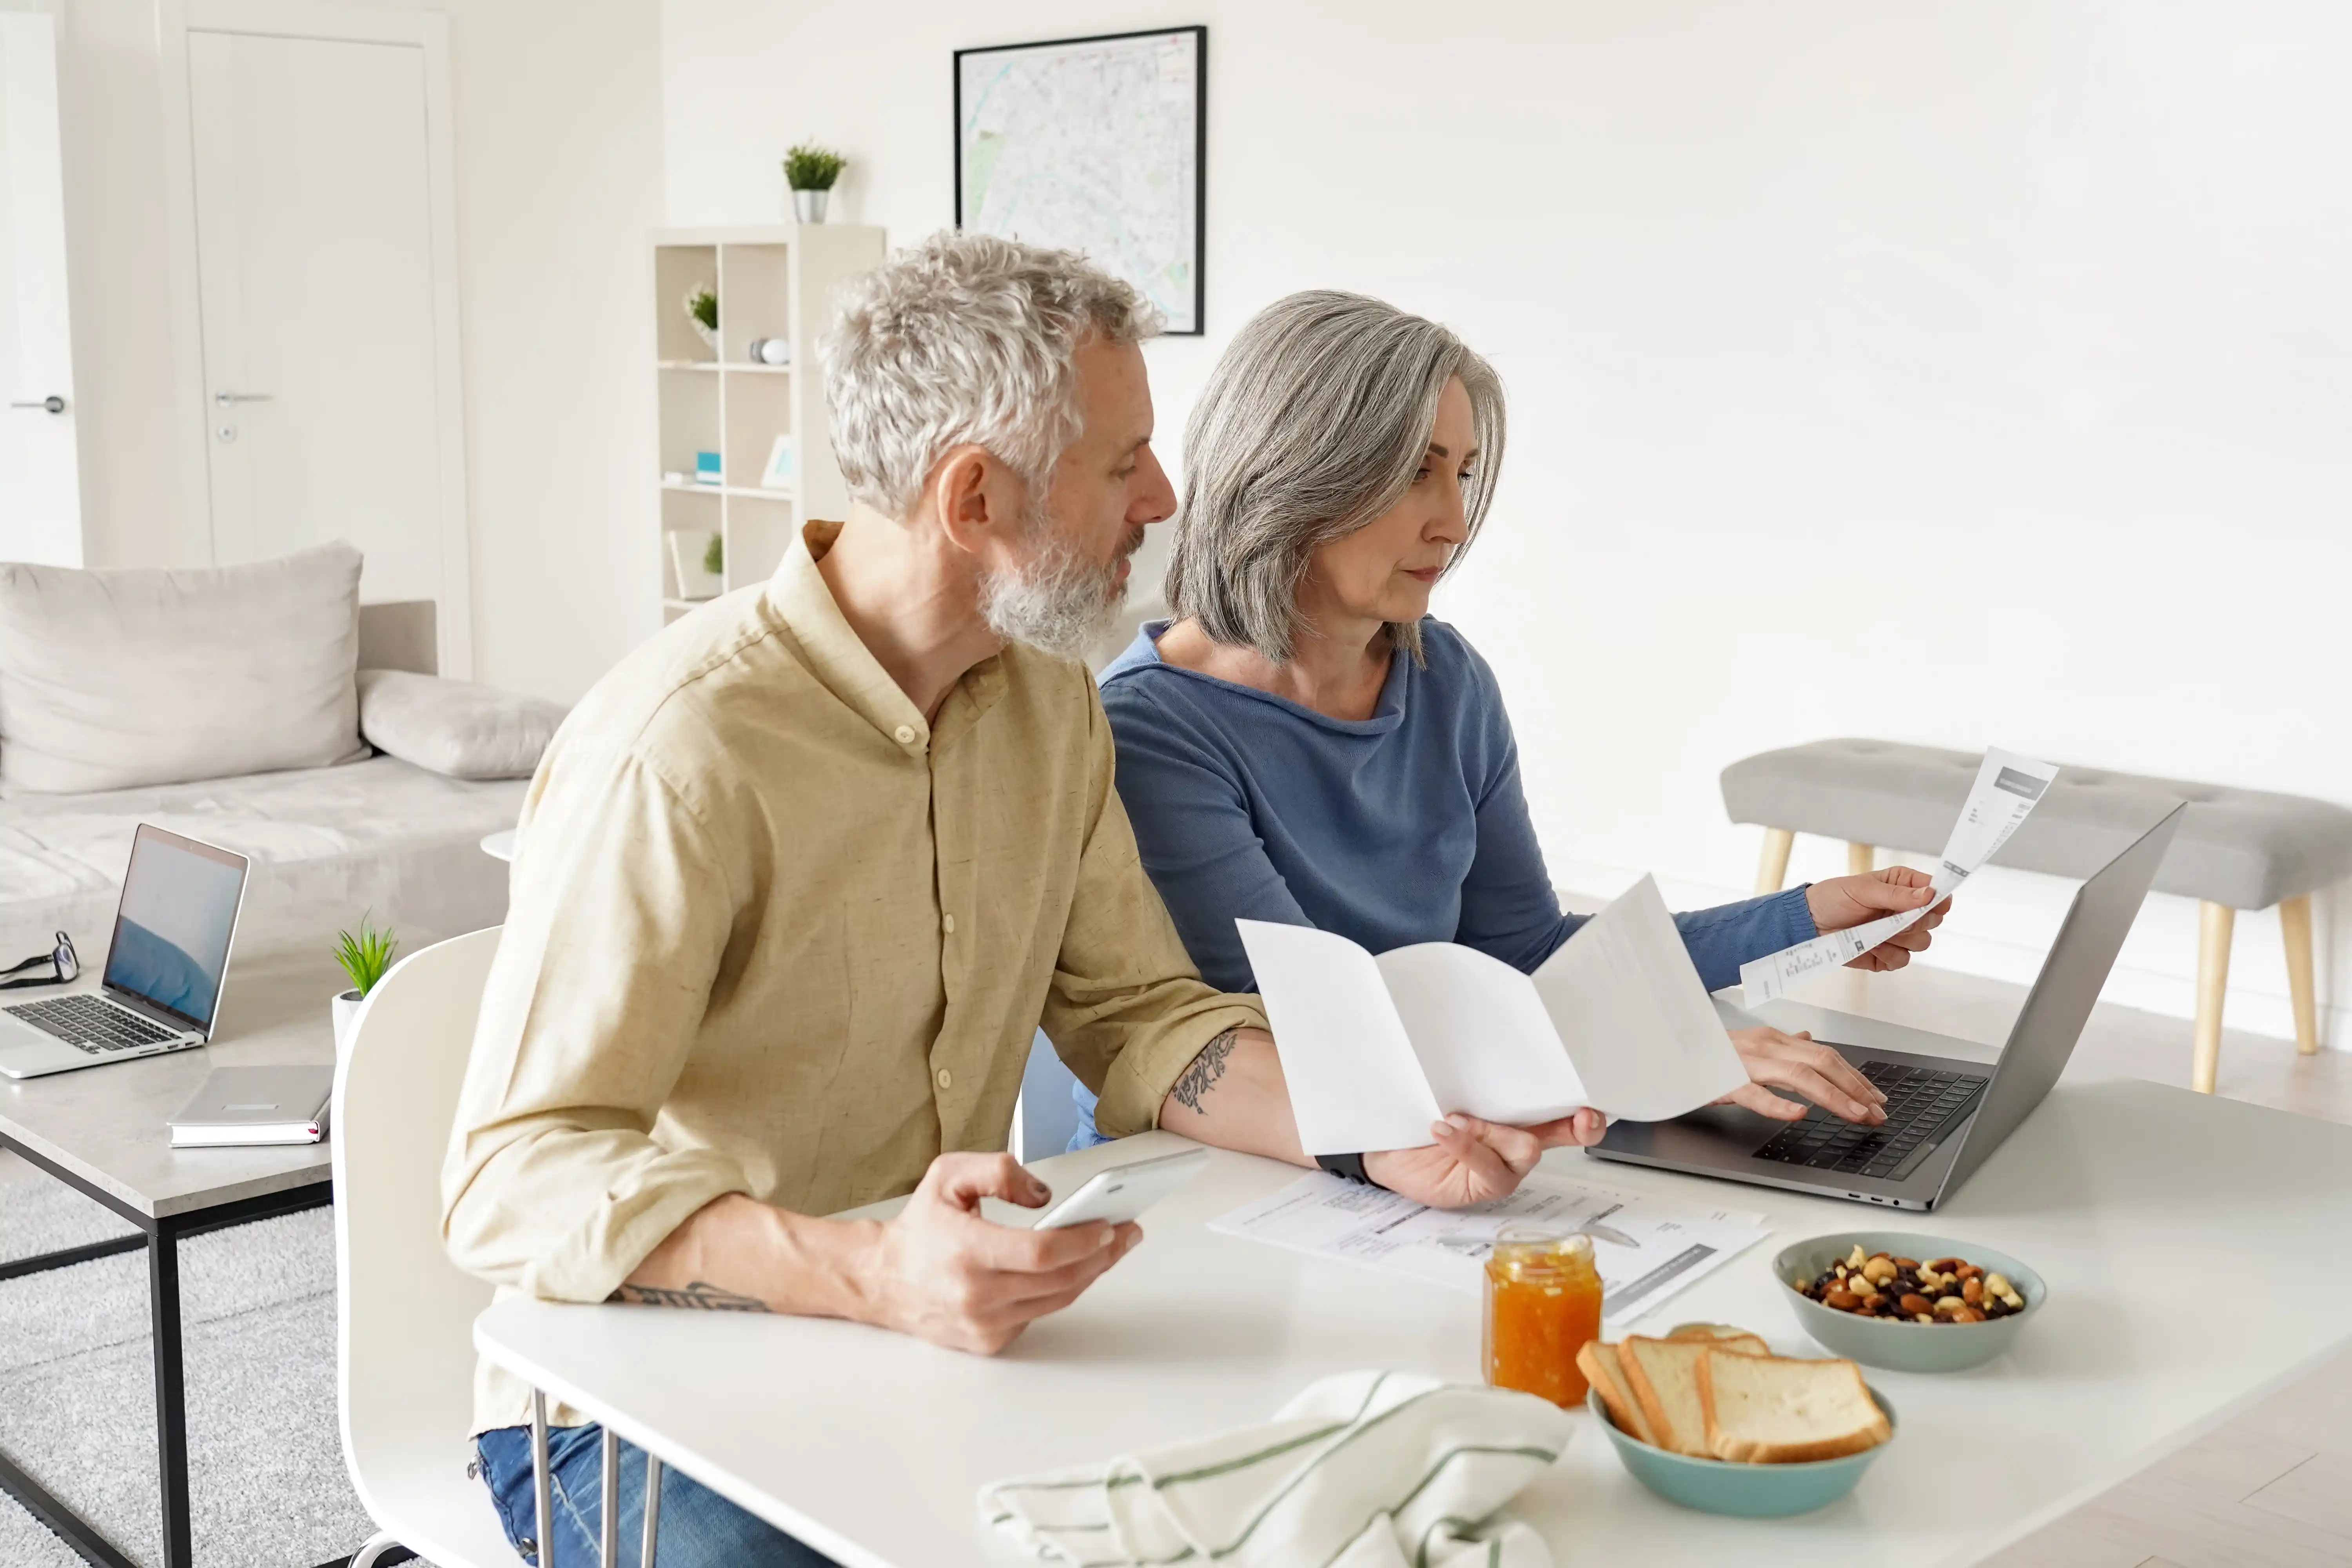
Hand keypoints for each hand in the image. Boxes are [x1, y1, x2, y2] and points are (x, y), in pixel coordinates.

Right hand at [864, 1152, 1137, 1353]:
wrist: (884, 1279)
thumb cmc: (920, 1227)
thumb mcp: (948, 1175)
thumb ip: (998, 1170)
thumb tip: (1046, 1195)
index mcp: (966, 1252)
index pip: (1041, 1253)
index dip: (1082, 1240)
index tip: (1109, 1225)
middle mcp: (976, 1295)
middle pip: (1059, 1280)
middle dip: (1102, 1255)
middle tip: (1127, 1233)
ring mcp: (984, 1324)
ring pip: (1057, 1301)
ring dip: (1091, 1273)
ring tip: (1112, 1248)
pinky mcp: (989, 1341)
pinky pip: (1039, 1314)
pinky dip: (1061, 1291)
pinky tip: (1074, 1268)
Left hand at [1363, 1108, 1607, 1208]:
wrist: (1386, 1147)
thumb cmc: (1419, 1117)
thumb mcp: (1450, 1093)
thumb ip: (1478, 1087)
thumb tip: (1495, 1066)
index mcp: (1519, 1118)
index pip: (1564, 1119)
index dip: (1586, 1119)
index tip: (1590, 1110)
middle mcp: (1516, 1144)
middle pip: (1555, 1133)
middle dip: (1561, 1123)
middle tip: (1561, 1114)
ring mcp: (1502, 1167)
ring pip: (1525, 1149)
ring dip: (1492, 1130)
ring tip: (1454, 1119)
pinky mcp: (1483, 1186)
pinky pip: (1489, 1168)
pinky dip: (1466, 1144)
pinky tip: (1443, 1130)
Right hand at [1718, 1028, 1886, 1123]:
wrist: (1663, 1053)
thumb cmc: (1706, 1054)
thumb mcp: (1749, 1045)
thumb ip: (1782, 1046)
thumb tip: (1809, 1039)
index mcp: (1771, 1040)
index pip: (1824, 1054)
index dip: (1855, 1076)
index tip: (1877, 1097)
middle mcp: (1764, 1046)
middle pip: (1820, 1061)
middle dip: (1855, 1088)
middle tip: (1877, 1112)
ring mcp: (1744, 1063)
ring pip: (1798, 1074)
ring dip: (1833, 1096)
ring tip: (1855, 1115)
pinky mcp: (1724, 1081)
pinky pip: (1754, 1093)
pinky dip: (1778, 1104)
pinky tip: (1798, 1114)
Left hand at [1804, 866, 1951, 971]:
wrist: (1810, 925)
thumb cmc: (1833, 898)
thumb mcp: (1862, 889)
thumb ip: (1897, 894)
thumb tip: (1929, 894)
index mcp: (1903, 886)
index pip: (1936, 892)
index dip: (1938, 899)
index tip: (1931, 904)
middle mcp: (1905, 910)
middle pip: (1933, 921)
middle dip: (1916, 922)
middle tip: (1892, 919)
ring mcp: (1898, 934)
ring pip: (1922, 943)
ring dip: (1901, 939)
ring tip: (1876, 932)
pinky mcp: (1888, 955)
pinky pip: (1903, 961)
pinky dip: (1889, 955)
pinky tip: (1871, 945)